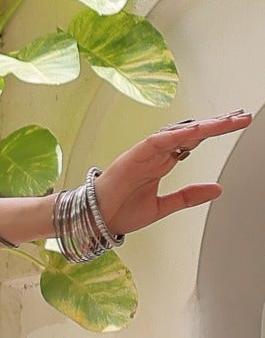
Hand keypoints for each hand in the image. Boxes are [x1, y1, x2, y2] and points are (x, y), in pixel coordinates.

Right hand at [95, 111, 251, 235]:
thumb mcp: (163, 207)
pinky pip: (158, 141)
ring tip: (227, 121)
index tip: (236, 124)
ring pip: (178, 133)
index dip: (215, 132)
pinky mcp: (134, 156)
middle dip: (216, 123)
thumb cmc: (120, 211)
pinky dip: (176, 135)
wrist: (95, 221)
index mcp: (162, 163)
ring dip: (203, 126)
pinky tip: (195, 131)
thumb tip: (216, 189)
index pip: (193, 141)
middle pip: (190, 132)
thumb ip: (189, 196)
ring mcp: (145, 153)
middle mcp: (156, 154)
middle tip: (241, 116)